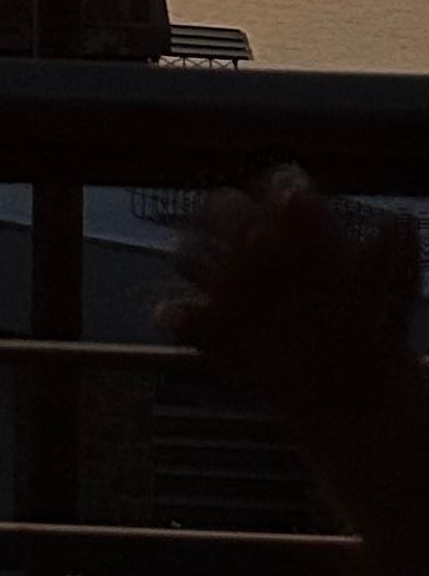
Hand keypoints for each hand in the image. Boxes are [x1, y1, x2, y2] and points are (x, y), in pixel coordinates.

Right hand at [164, 169, 421, 429]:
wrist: (353, 389)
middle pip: (221, 206)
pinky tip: (192, 322)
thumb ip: (395, 253)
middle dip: (232, 218)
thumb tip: (399, 221)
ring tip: (229, 285)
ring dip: (198, 260)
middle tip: (257, 242)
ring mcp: (229, 286)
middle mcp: (255, 246)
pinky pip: (177, 313)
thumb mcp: (393, 287)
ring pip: (189, 253)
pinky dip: (176, 315)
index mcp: (296, 226)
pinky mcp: (212, 329)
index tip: (293, 204)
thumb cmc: (372, 325)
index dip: (281, 191)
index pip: (278, 186)